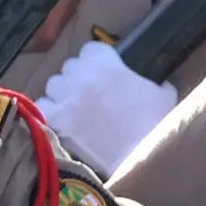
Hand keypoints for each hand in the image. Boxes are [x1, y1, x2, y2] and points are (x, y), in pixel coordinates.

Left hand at [37, 34, 179, 170]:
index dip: (96, 60)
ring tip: (73, 109)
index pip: (91, 49)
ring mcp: (64, 97)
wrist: (137, 156)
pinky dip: (49, 113)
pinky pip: (42, 107)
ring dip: (61, 94)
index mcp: (106, 63)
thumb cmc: (154, 123)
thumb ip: (152, 83)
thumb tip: (157, 85)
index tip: (102, 71)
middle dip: (78, 78)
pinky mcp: (53, 119)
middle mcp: (81, 75)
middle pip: (70, 67)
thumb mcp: (162, 95)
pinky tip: (61, 123)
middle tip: (88, 94)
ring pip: (53, 85)